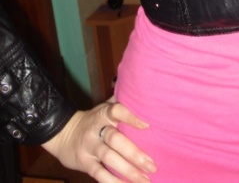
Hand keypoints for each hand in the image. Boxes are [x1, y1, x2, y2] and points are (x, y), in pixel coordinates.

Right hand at [42, 99, 156, 181]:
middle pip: (115, 140)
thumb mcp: (103, 107)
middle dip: (134, 153)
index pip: (116, 111)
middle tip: (151, 164)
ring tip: (145, 179)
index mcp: (103, 114)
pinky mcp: (84, 163)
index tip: (147, 125)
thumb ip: (120, 101)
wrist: (63, 134)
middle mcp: (97, 130)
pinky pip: (99, 174)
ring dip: (128, 171)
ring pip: (109, 158)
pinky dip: (112, 182)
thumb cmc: (93, 120)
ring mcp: (90, 147)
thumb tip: (140, 88)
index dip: (130, 117)